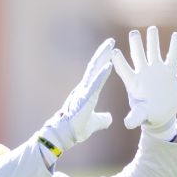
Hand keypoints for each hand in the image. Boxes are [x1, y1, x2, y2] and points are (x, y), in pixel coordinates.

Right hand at [38, 38, 115, 153]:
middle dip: (102, 53)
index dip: (102, 61)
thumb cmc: (77, 129)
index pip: (95, 72)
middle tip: (111, 40)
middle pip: (94, 66)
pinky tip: (109, 66)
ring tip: (110, 45)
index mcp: (86, 92)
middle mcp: (84, 88)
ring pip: (93, 70)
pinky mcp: (84, 99)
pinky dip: (102, 75)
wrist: (65, 136)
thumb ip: (102, 119)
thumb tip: (109, 119)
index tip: (110, 51)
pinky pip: (95, 85)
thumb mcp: (94, 122)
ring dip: (102, 57)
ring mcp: (84, 92)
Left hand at [113, 26, 176, 134]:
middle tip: (134, 33)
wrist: (161, 113)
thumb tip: (127, 123)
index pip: (124, 69)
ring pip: (153, 51)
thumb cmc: (147, 113)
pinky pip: (172, 56)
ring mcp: (155, 69)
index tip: (114, 52)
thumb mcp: (140, 115)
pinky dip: (174, 47)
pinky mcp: (168, 71)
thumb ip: (134, 117)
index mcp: (133, 82)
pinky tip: (176, 35)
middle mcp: (143, 72)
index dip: (119, 61)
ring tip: (152, 29)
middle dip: (136, 44)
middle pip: (138, 55)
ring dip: (153, 40)